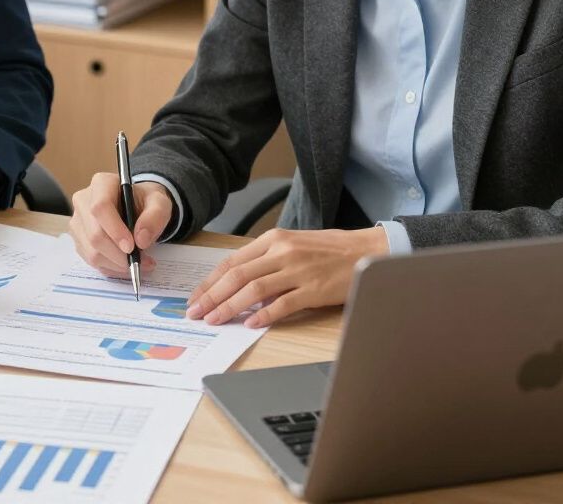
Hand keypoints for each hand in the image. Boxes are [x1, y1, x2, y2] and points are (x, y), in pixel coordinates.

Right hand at [69, 172, 173, 276]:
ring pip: (91, 251)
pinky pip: (90, 260)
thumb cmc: (145, 202)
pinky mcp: (78, 238)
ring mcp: (78, 220)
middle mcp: (83, 200)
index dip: (115, 230)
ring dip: (116, 264)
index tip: (132, 247)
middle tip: (140, 262)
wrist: (137, 207)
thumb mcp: (159, 203)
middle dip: (118, 254)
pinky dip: (110, 267)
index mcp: (102, 183)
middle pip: (94, 233)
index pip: (100, 207)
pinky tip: (125, 264)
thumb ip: (155, 217)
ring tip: (138, 263)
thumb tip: (140, 239)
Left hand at [185, 227, 387, 327]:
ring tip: (214, 320)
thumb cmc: (329, 249)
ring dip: (230, 306)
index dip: (210, 281)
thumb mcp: (292, 245)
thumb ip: (266, 261)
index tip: (195, 297)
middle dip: (211, 296)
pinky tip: (250, 323)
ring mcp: (297, 270)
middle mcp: (282, 251)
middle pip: (237, 275)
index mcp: (273, 239)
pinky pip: (282, 304)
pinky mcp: (314, 289)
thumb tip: (239, 285)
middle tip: (195, 312)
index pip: (232, 261)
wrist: (367, 250)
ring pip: (254, 290)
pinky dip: (264, 315)